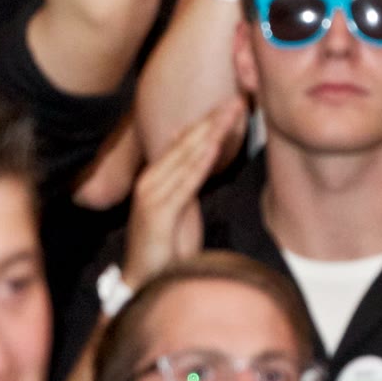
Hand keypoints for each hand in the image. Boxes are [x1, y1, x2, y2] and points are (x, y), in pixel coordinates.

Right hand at [123, 97, 245, 283]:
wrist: (146, 282)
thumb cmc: (167, 247)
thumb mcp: (181, 208)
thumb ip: (188, 181)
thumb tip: (201, 154)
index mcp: (156, 176)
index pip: (185, 141)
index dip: (208, 122)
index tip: (231, 104)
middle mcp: (150, 179)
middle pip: (186, 143)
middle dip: (212, 120)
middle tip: (235, 99)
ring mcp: (151, 194)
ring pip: (187, 157)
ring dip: (211, 134)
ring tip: (230, 114)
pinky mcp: (157, 212)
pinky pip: (184, 183)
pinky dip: (200, 163)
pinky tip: (214, 147)